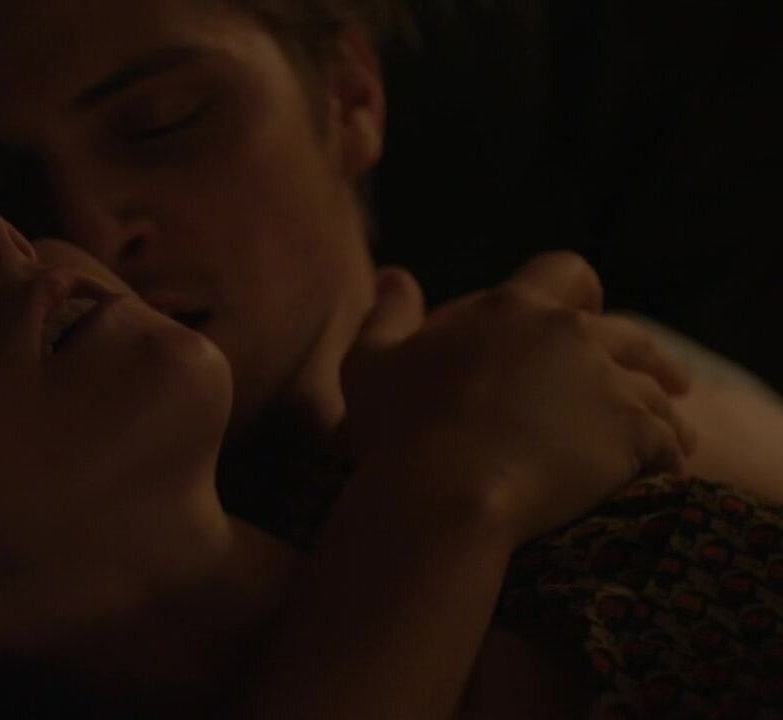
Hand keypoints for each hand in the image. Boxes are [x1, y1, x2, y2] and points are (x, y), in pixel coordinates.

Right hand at [334, 253, 695, 544]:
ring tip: (676, 438)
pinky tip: (664, 475)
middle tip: (668, 384)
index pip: (567, 272)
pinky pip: (669, 442)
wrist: (443, 493)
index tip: (591, 312)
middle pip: (631, 336)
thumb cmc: (398, 428)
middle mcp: (571, 334)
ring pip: (657, 392)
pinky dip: (670, 456)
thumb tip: (395, 276)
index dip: (582, 292)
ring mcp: (607, 384)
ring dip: (665, 412)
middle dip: (651, 359)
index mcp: (514, 307)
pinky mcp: (632, 436)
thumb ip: (387, 314)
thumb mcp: (370, 362)